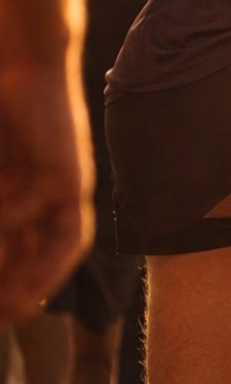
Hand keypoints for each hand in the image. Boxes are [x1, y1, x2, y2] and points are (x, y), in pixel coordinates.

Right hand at [0, 60, 93, 322]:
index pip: (35, 256)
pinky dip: (13, 218)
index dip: (22, 285)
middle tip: (7, 317)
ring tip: (12, 300)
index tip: (5, 314)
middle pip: (50, 257)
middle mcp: (65, 200)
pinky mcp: (67, 167)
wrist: (27, 67)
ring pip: (56, 241)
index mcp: (46, 202)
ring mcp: (70, 185)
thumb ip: (2, 214)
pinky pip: (37, 203)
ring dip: (33, 271)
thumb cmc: (6, 118)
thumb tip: (0, 245)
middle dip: (28, 289)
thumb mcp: (2, 173)